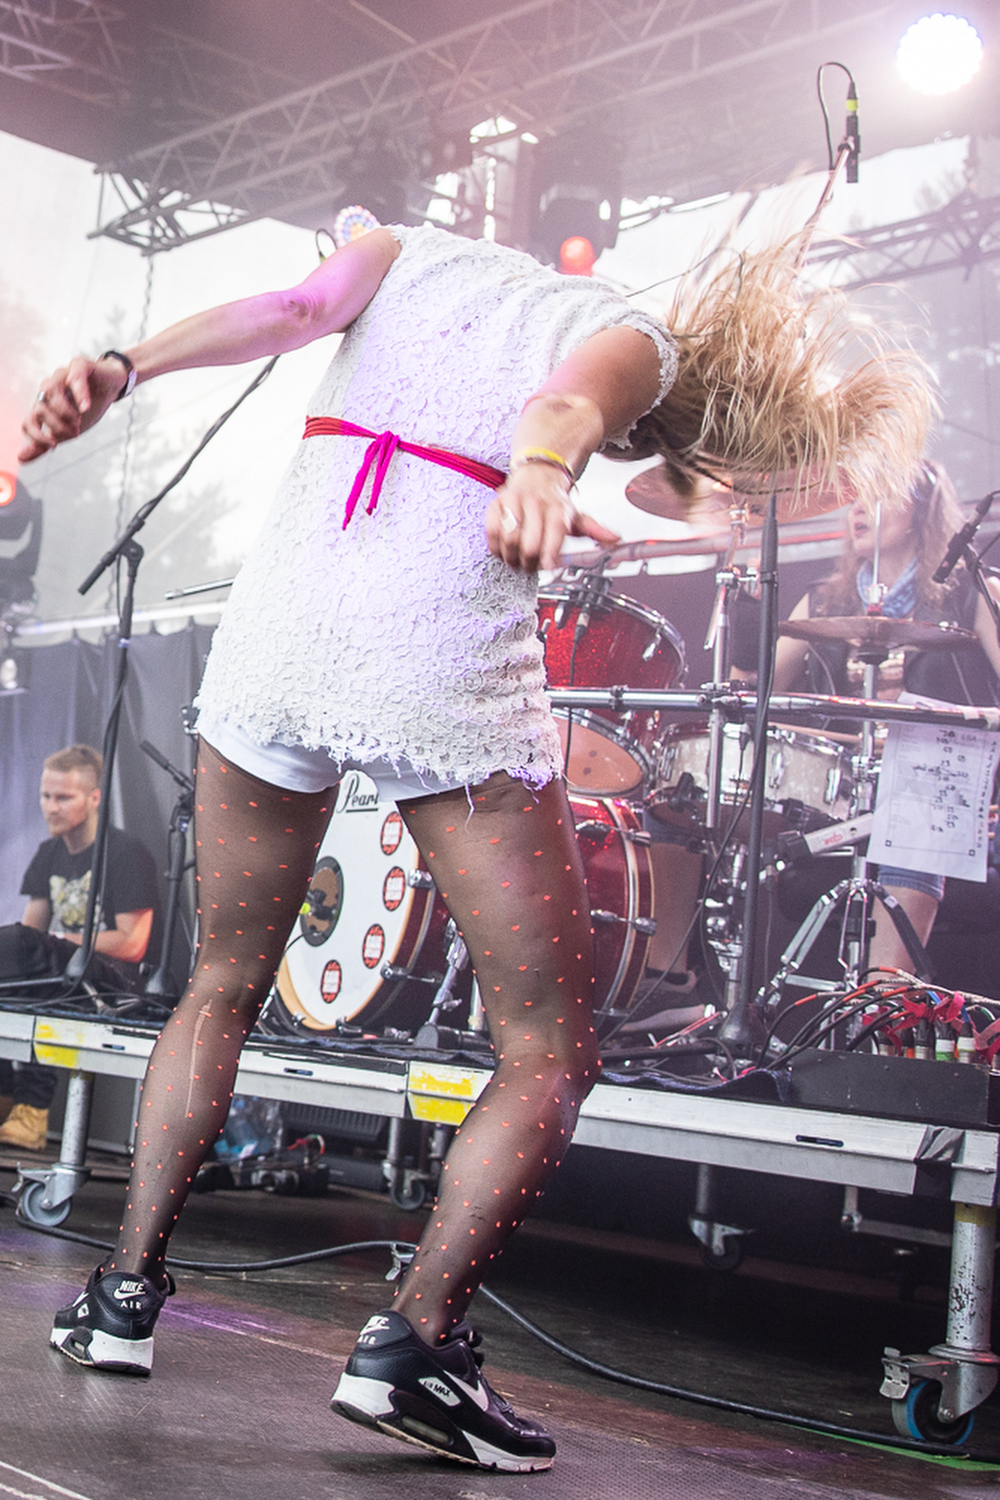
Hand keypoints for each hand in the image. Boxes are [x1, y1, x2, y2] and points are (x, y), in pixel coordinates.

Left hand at [18, 355, 126, 462]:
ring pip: (50, 391)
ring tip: (78, 420)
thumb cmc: (87, 408)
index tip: (55, 446)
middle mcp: (48, 388)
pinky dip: (79, 395)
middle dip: (56, 426)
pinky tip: (85, 408)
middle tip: (75, 432)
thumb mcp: (67, 430)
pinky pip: (74, 378)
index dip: (38, 437)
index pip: (28, 422)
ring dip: (63, 412)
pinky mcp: (79, 366)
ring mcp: (62, 375)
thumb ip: (43, 444)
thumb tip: (20, 459)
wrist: (111, 385)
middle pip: (39, 408)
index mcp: (43, 404)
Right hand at [486, 465, 619, 571]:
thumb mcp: (577, 517)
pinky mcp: (496, 503)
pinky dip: (496, 546)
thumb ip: (595, 530)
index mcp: (559, 508)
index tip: (548, 566)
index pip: (555, 531)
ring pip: (510, 539)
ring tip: (517, 560)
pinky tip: (503, 550)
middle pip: (530, 542)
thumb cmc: (555, 504)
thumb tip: (615, 539)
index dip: (550, 552)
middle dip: (530, 562)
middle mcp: (537, 502)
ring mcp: (514, 501)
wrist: (536, 475)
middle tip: (531, 567)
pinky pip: (492, 531)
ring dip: (512, 557)